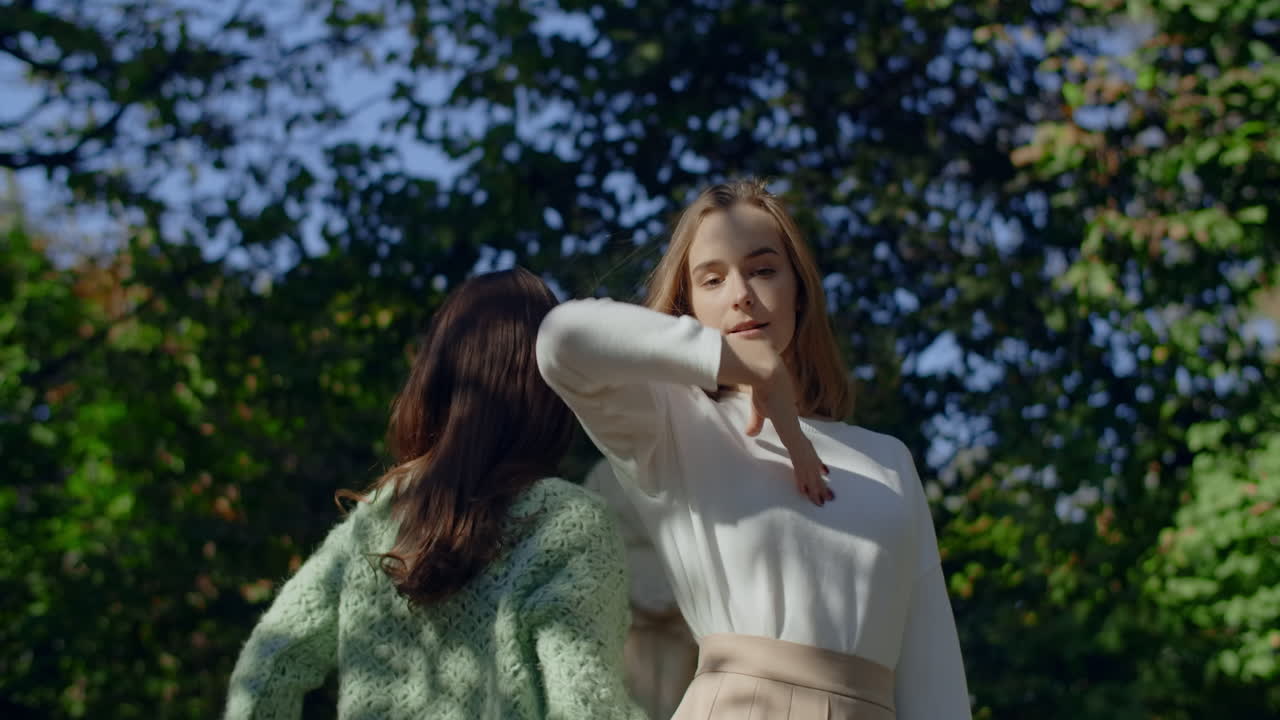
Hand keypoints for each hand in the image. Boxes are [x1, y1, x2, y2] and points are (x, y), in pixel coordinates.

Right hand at [720, 335, 833, 505]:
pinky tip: (808, 489)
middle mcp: (795, 431)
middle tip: (828, 497)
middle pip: (810, 460)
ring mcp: (794, 433)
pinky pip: (798, 460)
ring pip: (808, 464)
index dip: (813, 462)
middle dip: (819, 480)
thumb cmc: (762, 387)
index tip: (824, 473)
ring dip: (815, 484)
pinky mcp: (790, 434)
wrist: (767, 373)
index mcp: (790, 425)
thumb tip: (751, 432)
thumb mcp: (758, 408)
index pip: (804, 448)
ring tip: (824, 500)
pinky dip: (804, 475)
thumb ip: (757, 421)